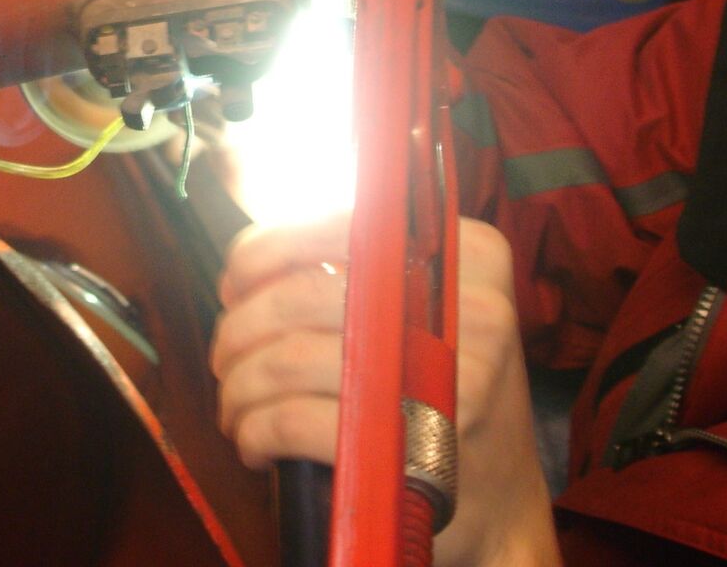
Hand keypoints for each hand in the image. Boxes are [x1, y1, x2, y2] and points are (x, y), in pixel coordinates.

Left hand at [211, 212, 559, 566]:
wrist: (502, 501)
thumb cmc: (442, 393)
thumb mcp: (428, 311)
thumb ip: (364, 269)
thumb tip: (248, 262)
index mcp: (469, 252)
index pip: (341, 225)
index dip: (263, 253)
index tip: (233, 286)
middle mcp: (469, 305)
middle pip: (300, 295)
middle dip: (239, 330)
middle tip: (225, 359)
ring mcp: (449, 378)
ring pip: (288, 358)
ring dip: (239, 386)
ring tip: (235, 406)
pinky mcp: (417, 446)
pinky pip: (296, 420)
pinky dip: (256, 430)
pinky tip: (255, 443)